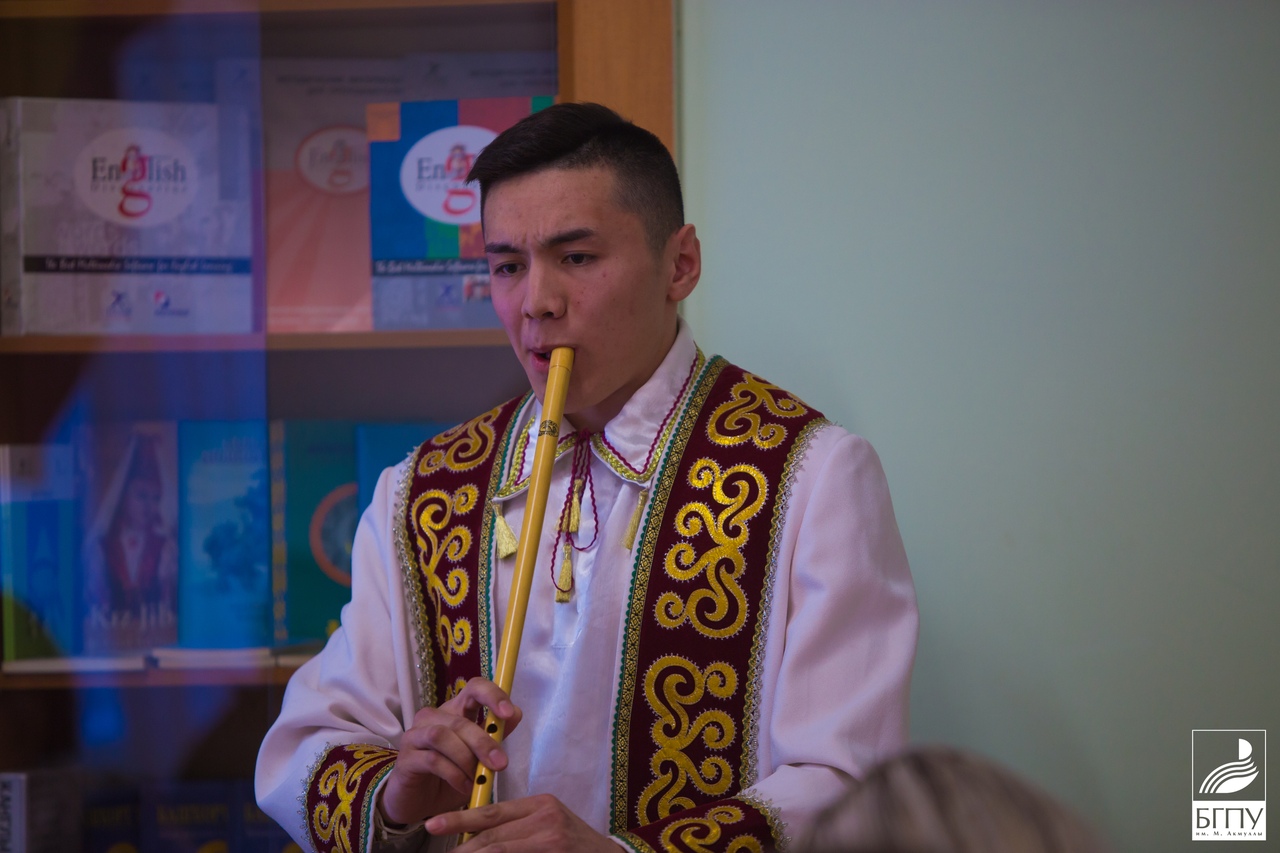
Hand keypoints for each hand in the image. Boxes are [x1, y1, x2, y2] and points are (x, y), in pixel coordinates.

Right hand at [379, 677, 522, 825]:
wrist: (419, 803)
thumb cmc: (450, 776)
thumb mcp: (478, 757)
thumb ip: (494, 736)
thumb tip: (515, 713)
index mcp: (455, 710)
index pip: (474, 688)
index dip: (492, 695)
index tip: (508, 713)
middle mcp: (433, 717)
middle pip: (460, 719)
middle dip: (483, 742)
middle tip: (500, 764)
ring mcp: (416, 735)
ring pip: (442, 736)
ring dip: (465, 759)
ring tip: (477, 779)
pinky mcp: (406, 758)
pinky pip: (432, 760)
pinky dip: (453, 774)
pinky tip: (465, 787)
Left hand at [425, 793, 623, 851]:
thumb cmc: (575, 845)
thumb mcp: (549, 824)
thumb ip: (517, 826)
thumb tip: (475, 838)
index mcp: (540, 804)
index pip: (491, 811)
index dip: (459, 819)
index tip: (433, 824)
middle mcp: (545, 818)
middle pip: (491, 836)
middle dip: (462, 850)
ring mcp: (551, 840)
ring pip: (497, 852)